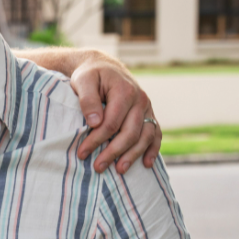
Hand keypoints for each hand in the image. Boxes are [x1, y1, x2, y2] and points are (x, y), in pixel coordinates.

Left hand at [68, 53, 160, 173]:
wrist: (104, 67)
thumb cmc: (91, 75)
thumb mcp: (83, 81)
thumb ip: (88, 100)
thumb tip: (95, 122)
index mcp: (124, 91)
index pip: (111, 122)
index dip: (97, 140)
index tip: (82, 153)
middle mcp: (140, 100)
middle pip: (130, 132)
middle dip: (113, 152)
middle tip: (98, 167)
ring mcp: (147, 108)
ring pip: (145, 136)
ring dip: (133, 155)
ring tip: (119, 170)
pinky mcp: (149, 114)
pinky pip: (156, 133)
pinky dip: (153, 149)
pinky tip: (146, 164)